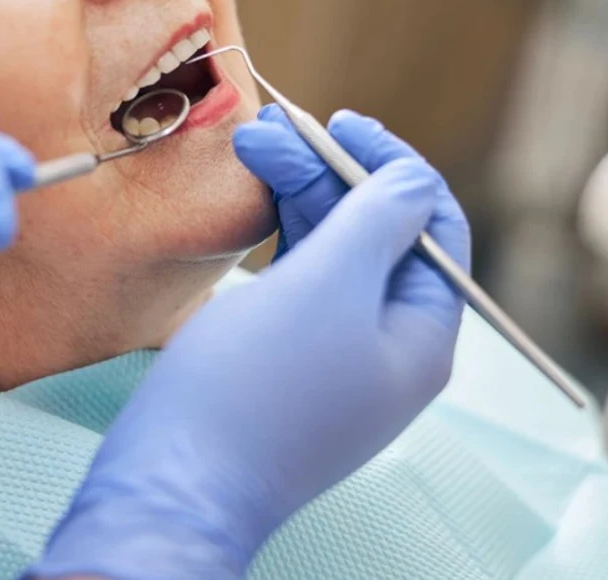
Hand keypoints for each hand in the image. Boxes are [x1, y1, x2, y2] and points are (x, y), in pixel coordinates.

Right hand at [33, 109, 469, 578]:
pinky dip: (279, 237)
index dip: (394, 167)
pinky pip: (298, 283)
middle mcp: (387, 348)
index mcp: (422, 336)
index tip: (345, 123)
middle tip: (272, 129)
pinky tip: (253, 202)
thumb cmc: (256, 387)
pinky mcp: (284, 364)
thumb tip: (415, 179)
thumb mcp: (329, 285)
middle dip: (330, 174)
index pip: (434, 230)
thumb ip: (379, 219)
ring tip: (250, 145)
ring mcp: (334, 358)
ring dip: (299, 196)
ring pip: (331, 255)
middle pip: (377, 236)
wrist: (173, 484)